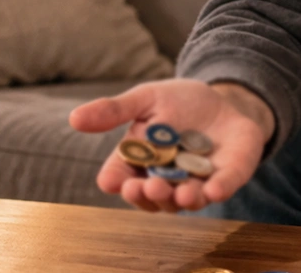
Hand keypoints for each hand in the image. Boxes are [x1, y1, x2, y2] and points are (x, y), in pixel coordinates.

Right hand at [69, 78, 273, 212]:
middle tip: (149, 185)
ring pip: (184, 201)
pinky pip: (222, 189)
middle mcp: (165, 179)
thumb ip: (115, 110)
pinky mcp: (226, 178)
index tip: (114, 180)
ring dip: (181, 199)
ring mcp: (196, 182)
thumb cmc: (179, 102)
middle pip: (151, 197)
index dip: (117, 182)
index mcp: (140, 162)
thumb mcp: (147, 99)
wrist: (224, 98)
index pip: (121, 178)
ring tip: (182, 192)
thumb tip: (74, 118)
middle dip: (149, 194)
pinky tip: (214, 190)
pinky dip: (218, 191)